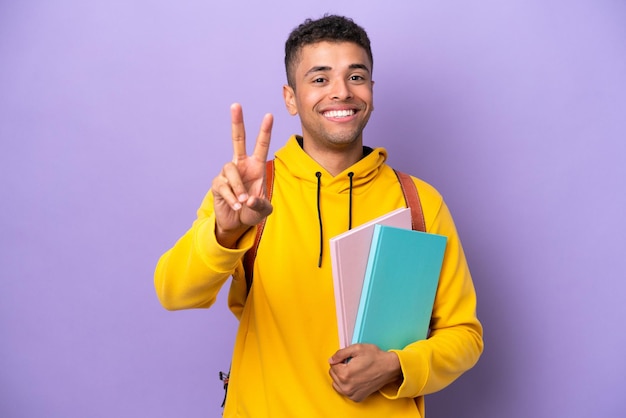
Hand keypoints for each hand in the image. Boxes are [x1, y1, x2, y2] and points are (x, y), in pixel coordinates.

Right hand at [211, 103, 273, 247]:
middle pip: (237, 139)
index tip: (269, 115)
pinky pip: (223, 186)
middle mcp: (241, 165)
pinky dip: (231, 197)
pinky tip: (237, 206)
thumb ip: (260, 204)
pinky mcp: (218, 184)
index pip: (261, 146)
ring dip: (238, 187)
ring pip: (231, 170)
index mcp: (256, 166)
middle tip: (236, 105)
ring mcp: (228, 173)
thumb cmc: (252, 211)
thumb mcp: (263, 210)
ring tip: (243, 202)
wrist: (237, 223)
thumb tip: (248, 199)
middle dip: (237, 122)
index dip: (265, 131)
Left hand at [328, 344, 401, 401]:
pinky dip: (347, 385)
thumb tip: (331, 359)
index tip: (350, 359)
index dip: (340, 359)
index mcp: (345, 374)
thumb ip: (340, 353)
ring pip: (336, 383)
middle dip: (340, 368)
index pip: (332, 365)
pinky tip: (356, 379)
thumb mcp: (357, 348)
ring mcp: (351, 394)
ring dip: (342, 377)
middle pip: (333, 374)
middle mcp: (347, 387)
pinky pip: (344, 390)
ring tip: (354, 371)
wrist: (389, 368)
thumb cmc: (375, 357)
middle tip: (353, 364)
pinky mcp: (356, 398)